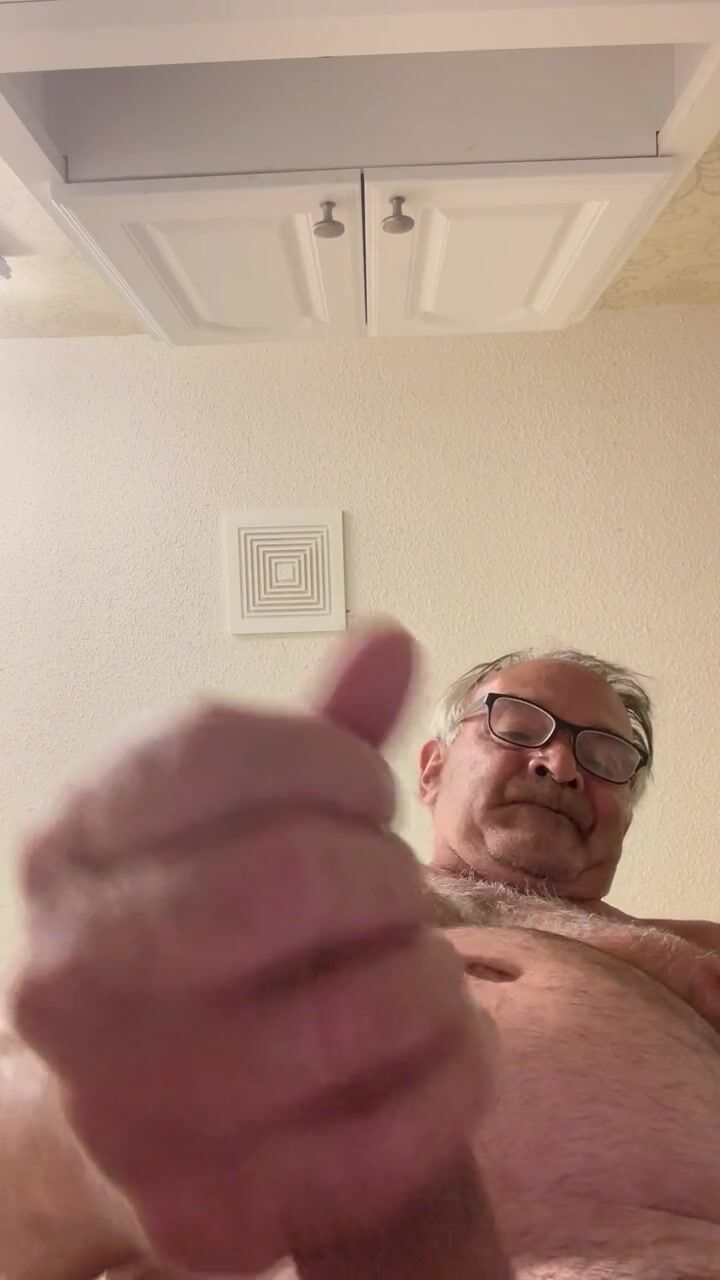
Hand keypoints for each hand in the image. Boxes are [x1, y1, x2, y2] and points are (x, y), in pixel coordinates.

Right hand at [11, 625, 491, 1274]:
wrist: (140, 1102)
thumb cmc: (210, 929)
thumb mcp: (243, 820)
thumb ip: (315, 737)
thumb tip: (391, 638)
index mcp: (69, 844)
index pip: (210, 745)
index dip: (330, 759)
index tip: (367, 792)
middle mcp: (67, 968)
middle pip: (284, 879)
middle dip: (382, 876)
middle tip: (396, 891)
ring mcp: (121, 1101)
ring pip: (344, 1020)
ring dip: (429, 981)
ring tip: (426, 971)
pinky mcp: (201, 1208)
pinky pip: (381, 1146)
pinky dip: (455, 1081)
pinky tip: (453, 1047)